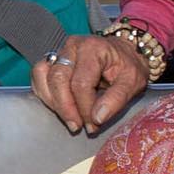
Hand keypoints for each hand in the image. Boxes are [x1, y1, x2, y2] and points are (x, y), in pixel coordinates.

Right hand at [31, 35, 150, 133]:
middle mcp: (72, 46)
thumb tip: (97, 118)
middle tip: (77, 126)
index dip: (84, 108)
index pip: (81, 83)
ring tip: (69, 118)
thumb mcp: (133, 82)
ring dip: (52, 101)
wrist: (124, 53)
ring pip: (42, 76)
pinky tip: (61, 108)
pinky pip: (39, 77)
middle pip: (58, 79)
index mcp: (93, 48)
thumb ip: (117, 99)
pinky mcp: (52, 60)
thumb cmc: (127, 67)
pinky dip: (46, 95)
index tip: (93, 124)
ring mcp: (60, 52)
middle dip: (66, 108)